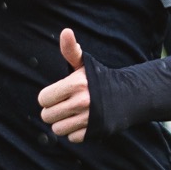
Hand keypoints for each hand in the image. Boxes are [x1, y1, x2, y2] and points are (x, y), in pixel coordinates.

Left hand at [38, 28, 89, 142]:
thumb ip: (70, 50)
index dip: (48, 98)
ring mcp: (88, 118)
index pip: (43, 99)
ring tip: (73, 114)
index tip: (57, 95)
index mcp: (75, 84)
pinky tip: (83, 122)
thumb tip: (66, 31)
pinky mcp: (95, 132)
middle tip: (64, 105)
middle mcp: (81, 101)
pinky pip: (72, 138)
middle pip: (47, 116)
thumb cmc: (98, 79)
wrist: (127, 96)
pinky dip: (75, 133)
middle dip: (53, 112)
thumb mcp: (83, 64)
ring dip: (62, 124)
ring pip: (57, 129)